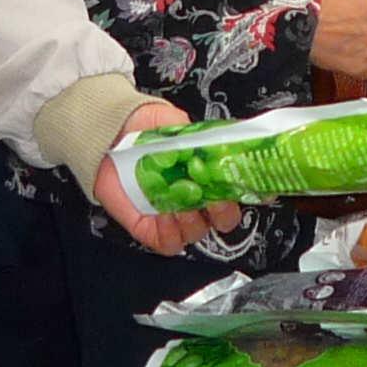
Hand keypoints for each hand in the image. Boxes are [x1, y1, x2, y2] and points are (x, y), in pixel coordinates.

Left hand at [97, 99, 241, 257]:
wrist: (110, 134)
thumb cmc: (146, 129)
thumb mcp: (176, 123)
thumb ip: (199, 134)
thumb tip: (216, 142)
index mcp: (209, 173)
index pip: (240, 190)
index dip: (250, 192)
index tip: (255, 190)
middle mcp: (195, 197)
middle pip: (224, 219)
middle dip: (224, 211)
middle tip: (215, 197)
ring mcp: (173, 214)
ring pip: (197, 232)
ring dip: (194, 220)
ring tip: (183, 204)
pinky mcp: (149, 227)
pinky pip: (168, 243)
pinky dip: (170, 233)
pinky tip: (164, 216)